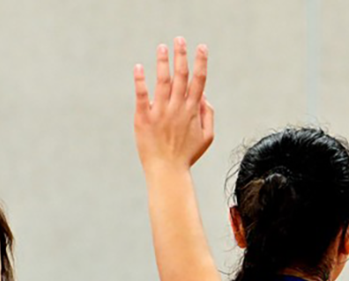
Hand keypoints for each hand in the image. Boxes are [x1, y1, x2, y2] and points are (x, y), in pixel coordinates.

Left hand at [134, 38, 214, 172]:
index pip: (199, 81)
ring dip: (163, 62)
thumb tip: (204, 95)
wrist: (167, 172)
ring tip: (162, 47)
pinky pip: (141, 96)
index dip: (201, 62)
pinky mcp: (144, 119)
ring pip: (163, 82)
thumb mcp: (207, 137)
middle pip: (181, 76)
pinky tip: (139, 67)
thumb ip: (208, 115)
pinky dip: (140, 81)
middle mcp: (177, 108)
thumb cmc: (187, 155)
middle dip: (181, 56)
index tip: (201, 47)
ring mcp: (160, 113)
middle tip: (179, 39)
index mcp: (192, 110)